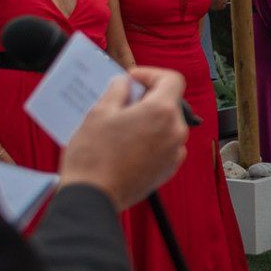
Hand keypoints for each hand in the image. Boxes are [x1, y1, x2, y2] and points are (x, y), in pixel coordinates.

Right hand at [58, 69, 188, 209]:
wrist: (94, 197)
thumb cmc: (94, 154)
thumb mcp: (99, 112)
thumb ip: (117, 90)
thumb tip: (125, 83)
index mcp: (162, 112)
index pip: (172, 79)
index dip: (151, 74)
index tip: (132, 79)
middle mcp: (176, 132)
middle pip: (170, 103)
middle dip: (147, 97)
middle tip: (122, 101)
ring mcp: (175, 153)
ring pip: (167, 125)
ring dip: (149, 119)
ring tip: (121, 123)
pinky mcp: (168, 170)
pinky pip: (165, 145)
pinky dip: (151, 138)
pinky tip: (127, 143)